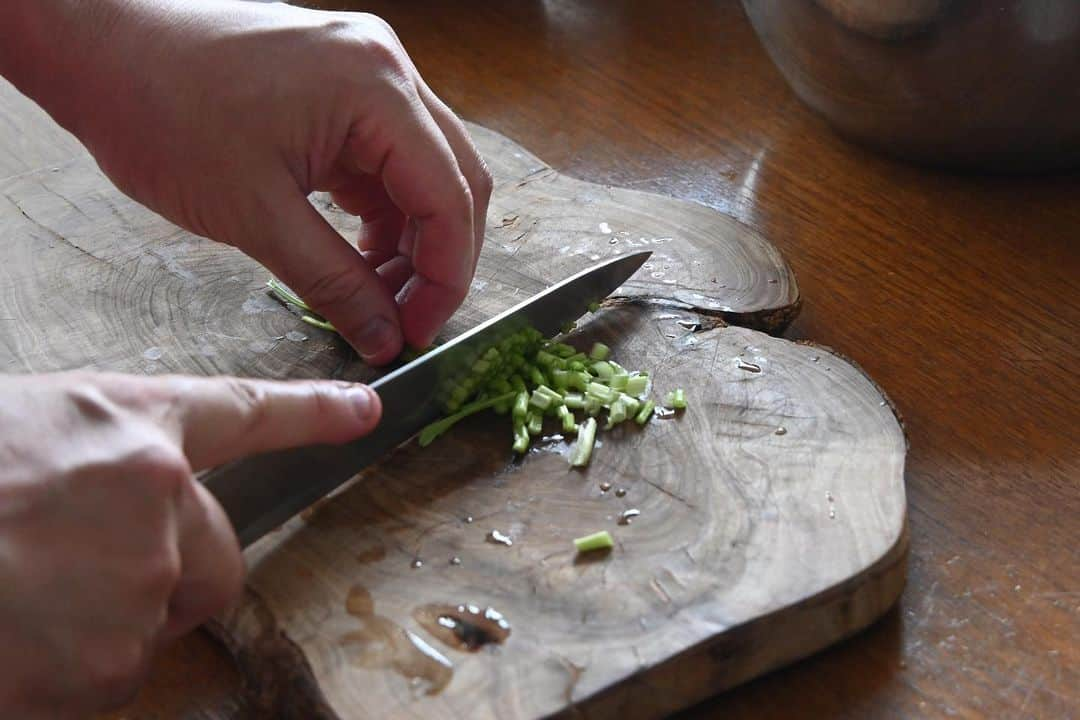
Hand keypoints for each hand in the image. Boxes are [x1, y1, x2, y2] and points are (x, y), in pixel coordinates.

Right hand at [0, 372, 380, 716]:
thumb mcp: (22, 437)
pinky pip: (111, 677)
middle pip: (219, 559)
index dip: (312, 410)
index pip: (245, 410)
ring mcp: (140, 580)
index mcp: (128, 425)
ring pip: (155, 623)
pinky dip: (66, 673)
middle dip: (170, 577)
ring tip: (17, 597)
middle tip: (74, 571)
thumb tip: (134, 498)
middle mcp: (157, 496)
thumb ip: (95, 462)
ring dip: (99, 626)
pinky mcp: (109, 660)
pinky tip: (12, 636)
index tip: (362, 411)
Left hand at [1, 0, 490, 363]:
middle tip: (405, 321)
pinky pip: (386, 159)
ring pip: (424, 172)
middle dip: (438, 260)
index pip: (450, 195)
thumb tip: (383, 338)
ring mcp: (367, 73)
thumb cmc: (160, 113)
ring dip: (411, 239)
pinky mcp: (342, 87)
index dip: (446, 276)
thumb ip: (333, 282)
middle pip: (454, 179)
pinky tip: (358, 255)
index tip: (419, 331)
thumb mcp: (255, 214)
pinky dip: (382, 213)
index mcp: (376, 88)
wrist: (99, 48)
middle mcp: (387, 69)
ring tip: (375, 296)